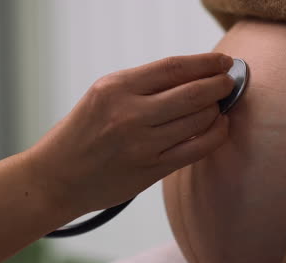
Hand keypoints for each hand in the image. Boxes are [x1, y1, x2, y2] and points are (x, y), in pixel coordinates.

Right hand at [25, 53, 233, 213]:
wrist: (57, 177)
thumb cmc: (81, 132)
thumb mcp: (103, 95)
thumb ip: (143, 85)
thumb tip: (192, 76)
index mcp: (116, 88)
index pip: (174, 67)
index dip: (205, 63)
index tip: (222, 62)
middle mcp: (129, 114)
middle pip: (193, 93)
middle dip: (219, 84)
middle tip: (227, 81)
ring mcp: (142, 144)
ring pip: (199, 120)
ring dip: (217, 109)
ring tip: (218, 105)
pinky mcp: (150, 170)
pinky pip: (196, 149)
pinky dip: (216, 135)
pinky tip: (219, 127)